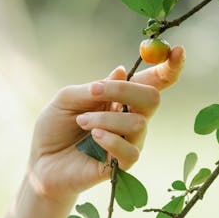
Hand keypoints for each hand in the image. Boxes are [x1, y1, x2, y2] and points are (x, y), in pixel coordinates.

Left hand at [28, 46, 184, 201]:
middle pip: (152, 97)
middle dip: (125, 90)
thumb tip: (121, 70)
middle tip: (95, 91)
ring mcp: (128, 142)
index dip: (170, 67)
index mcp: (120, 98)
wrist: (40, 163)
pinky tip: (93, 137)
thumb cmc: (54, 128)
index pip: (154, 81)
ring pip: (138, 124)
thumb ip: (93, 87)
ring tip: (82, 121)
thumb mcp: (66, 99)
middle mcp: (130, 118)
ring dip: (106, 118)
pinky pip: (131, 151)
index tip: (178, 51)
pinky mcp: (122, 166)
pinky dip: (111, 139)